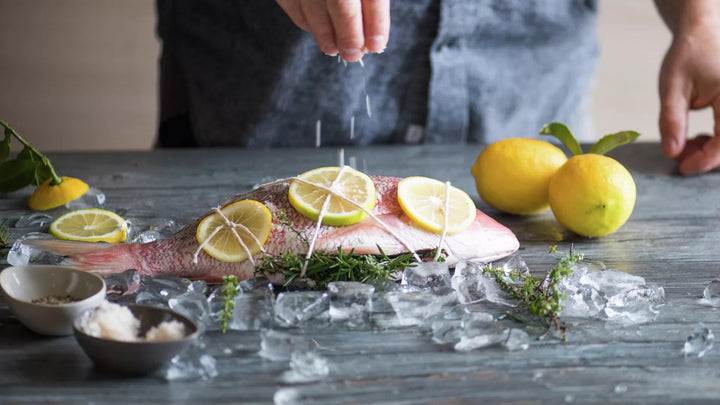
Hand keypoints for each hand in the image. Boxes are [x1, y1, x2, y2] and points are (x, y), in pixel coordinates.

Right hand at [275, 0, 389, 61]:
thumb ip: (370, 2)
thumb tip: (372, 36)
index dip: (376, 24)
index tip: (377, 45)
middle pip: (342, 5)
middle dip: (350, 36)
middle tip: (354, 55)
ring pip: (315, 9)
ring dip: (327, 35)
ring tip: (335, 48)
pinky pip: (293, 6)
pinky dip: (306, 22)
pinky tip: (316, 29)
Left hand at [658, 23, 719, 174]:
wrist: (702, 35)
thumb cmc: (688, 56)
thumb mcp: (672, 88)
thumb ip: (672, 121)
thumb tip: (671, 153)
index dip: (705, 160)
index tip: (682, 168)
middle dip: (707, 157)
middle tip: (680, 156)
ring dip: (712, 150)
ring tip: (685, 144)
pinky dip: (716, 141)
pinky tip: (697, 138)